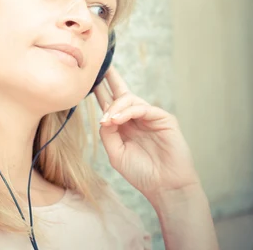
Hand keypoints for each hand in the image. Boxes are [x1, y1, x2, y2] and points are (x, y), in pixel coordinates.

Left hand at [93, 65, 200, 199]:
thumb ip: (108, 133)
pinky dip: (128, 111)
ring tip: (108, 119)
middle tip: (101, 66)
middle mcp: (137, 118)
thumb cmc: (141, 172)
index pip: (110, 103)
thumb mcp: (116, 152)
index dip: (99, 91)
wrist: (165, 187)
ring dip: (116, 106)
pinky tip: (117, 119)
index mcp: (124, 125)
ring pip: (130, 99)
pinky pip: (143, 108)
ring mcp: (150, 116)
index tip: (87, 79)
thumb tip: (104, 115)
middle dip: (111, 78)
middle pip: (122, 92)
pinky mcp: (163, 119)